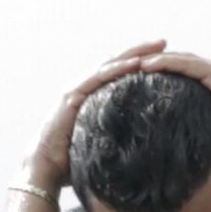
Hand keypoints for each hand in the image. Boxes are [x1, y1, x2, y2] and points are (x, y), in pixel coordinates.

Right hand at [24, 39, 166, 191]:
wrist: (46, 169)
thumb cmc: (74, 162)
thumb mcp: (103, 144)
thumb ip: (120, 137)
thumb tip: (148, 146)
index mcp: (92, 97)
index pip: (118, 74)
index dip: (140, 64)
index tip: (164, 57)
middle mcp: (84, 88)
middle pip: (115, 63)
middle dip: (141, 52)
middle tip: (163, 42)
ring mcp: (77, 90)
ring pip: (109, 65)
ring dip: (133, 54)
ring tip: (156, 47)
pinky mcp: (72, 97)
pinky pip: (98, 79)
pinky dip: (118, 69)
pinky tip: (136, 64)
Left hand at [138, 51, 210, 144]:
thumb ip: (200, 122)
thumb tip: (184, 139)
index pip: (182, 69)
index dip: (161, 70)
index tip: (138, 74)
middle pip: (178, 59)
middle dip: (153, 60)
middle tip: (128, 64)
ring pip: (179, 58)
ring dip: (154, 59)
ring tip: (130, 63)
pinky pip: (186, 65)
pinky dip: (165, 63)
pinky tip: (146, 66)